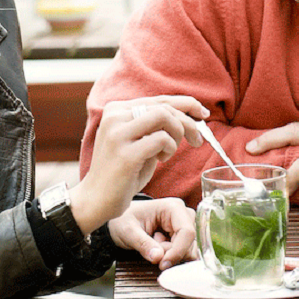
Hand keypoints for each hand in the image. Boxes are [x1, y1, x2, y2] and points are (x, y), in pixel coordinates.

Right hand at [69, 96, 207, 234]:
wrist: (96, 199)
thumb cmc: (122, 172)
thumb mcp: (137, 142)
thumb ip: (154, 126)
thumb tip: (189, 114)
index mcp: (116, 109)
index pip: (158, 99)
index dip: (186, 104)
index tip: (202, 114)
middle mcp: (115, 116)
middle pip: (164, 106)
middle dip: (188, 122)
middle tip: (197, 140)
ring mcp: (118, 134)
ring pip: (164, 116)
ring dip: (178, 134)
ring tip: (169, 152)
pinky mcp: (125, 153)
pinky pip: (162, 139)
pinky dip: (169, 149)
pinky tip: (161, 159)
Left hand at [107, 198, 196, 270]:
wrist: (120, 222)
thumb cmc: (123, 220)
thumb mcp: (128, 231)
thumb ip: (143, 243)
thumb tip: (158, 257)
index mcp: (173, 207)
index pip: (187, 232)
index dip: (178, 251)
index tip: (163, 264)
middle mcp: (183, 214)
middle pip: (189, 243)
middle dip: (171, 253)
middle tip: (152, 251)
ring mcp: (184, 225)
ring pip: (188, 250)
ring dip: (170, 255)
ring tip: (153, 247)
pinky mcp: (182, 236)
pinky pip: (184, 253)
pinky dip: (171, 256)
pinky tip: (158, 250)